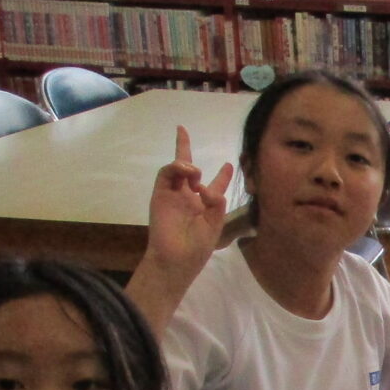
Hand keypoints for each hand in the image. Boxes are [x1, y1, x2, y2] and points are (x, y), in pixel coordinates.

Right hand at [144, 125, 234, 280]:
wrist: (177, 260)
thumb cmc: (198, 247)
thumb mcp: (216, 224)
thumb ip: (217, 202)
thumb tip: (206, 187)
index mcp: (204, 206)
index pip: (214, 186)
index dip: (222, 175)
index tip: (229, 164)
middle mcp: (187, 197)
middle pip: (186, 168)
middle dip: (184, 148)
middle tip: (182, 130)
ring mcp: (172, 195)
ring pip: (175, 169)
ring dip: (186, 164)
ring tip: (196, 172)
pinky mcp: (160, 195)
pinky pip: (165, 174)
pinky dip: (177, 168)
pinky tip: (189, 173)